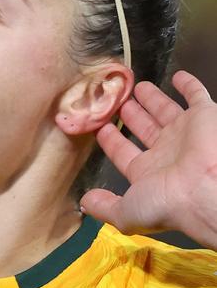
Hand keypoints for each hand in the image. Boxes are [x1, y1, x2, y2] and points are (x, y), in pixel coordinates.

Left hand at [80, 70, 216, 250]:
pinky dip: (188, 85)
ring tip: (138, 88)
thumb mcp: (128, 211)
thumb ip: (105, 207)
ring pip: (164, 111)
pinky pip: (196, 95)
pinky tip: (178, 76)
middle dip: (131, 116)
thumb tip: (84, 202)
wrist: (210, 190)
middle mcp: (166, 152)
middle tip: (119, 102)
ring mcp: (185, 133)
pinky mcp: (204, 116)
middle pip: (144, 129)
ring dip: (152, 100)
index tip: (99, 127)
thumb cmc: (168, 201)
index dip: (111, 140)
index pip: (123, 152)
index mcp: (148, 172)